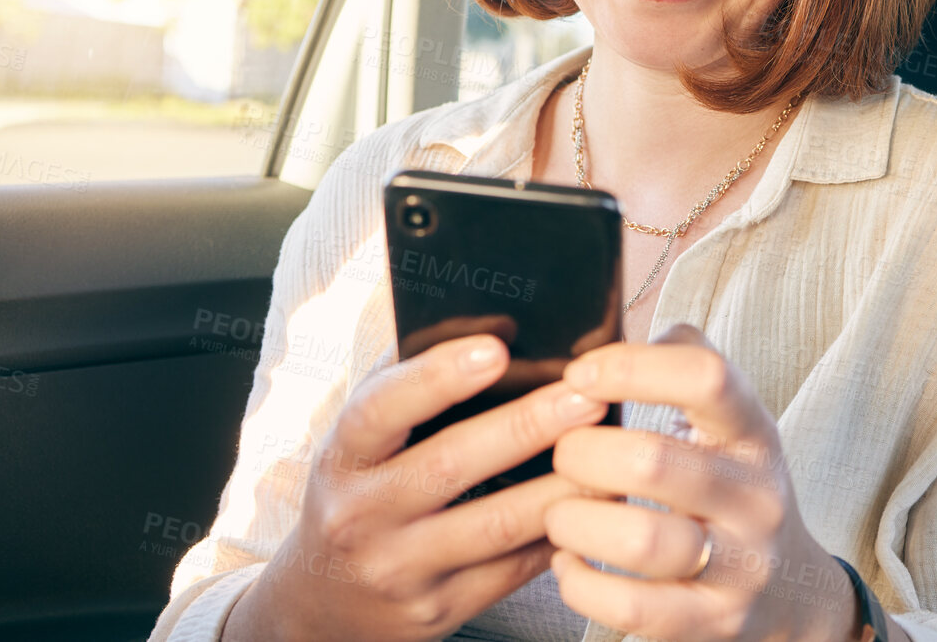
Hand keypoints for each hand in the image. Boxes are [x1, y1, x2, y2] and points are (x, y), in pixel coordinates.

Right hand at [223, 333, 608, 641]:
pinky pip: (512, 569)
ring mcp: (399, 569)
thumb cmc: (364, 492)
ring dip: (563, 485)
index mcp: (343, 459)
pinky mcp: (438, 610)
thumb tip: (500, 328)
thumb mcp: (364, 445)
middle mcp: (361, 516)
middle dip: (527, 426)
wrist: (323, 604)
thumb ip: (413, 390)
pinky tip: (597, 505)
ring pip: (496, 524)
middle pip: (451, 465)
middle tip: (588, 395)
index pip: (379, 410)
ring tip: (613, 451)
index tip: (495, 349)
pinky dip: (560, 533)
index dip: (436, 378)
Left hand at [544, 325, 860, 641]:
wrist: (791, 593)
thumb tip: (615, 339)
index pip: (706, 378)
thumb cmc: (734, 489)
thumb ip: (683, 363)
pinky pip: (629, 607)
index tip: (583, 374)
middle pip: (653, 461)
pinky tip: (570, 562)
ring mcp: (739, 566)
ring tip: (561, 513)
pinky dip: (579, 582)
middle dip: (583, 453)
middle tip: (565, 455)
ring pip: (638, 539)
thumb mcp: (730, 422)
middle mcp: (755, 497)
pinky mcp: (712, 623)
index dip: (633, 367)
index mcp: (753, 433)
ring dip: (574, 521)